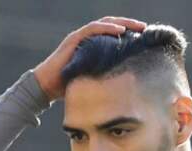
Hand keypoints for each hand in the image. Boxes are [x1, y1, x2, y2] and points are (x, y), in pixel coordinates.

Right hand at [32, 16, 146, 100]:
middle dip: (129, 25)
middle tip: (145, 29)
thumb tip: (124, 86)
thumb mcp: (91, 80)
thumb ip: (103, 76)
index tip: (143, 37)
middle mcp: (86, 38)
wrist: (46, 87)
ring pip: (105, 23)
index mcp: (91, 45)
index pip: (112, 34)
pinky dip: (107, 28)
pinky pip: (93, 29)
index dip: (128, 33)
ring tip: (137, 27)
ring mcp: (79, 37)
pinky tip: (120, 31)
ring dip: (123, 23)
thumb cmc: (67, 86)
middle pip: (111, 25)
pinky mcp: (74, 39)